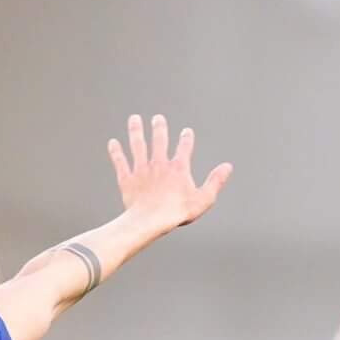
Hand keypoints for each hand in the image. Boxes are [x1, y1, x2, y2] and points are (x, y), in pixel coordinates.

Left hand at [108, 113, 231, 235]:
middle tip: (158, 118)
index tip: (186, 132)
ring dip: (136, 131)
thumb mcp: (203, 199)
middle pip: (159, 140)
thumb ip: (215, 181)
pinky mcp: (127, 179)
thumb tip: (227, 167)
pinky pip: (121, 162)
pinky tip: (113, 143)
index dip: (186, 138)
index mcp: (178, 168)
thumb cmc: (177, 213)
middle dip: (159, 128)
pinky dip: (116, 152)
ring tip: (134, 119)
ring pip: (138, 145)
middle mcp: (159, 164)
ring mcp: (141, 170)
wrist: (150, 221)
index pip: (185, 147)